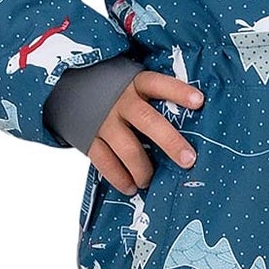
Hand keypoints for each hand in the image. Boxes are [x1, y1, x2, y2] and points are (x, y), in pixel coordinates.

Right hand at [88, 71, 204, 193]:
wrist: (68, 86)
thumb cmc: (113, 88)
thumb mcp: (131, 82)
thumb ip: (153, 96)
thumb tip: (191, 121)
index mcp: (135, 84)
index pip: (159, 84)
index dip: (178, 92)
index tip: (199, 101)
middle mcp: (120, 101)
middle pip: (148, 121)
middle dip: (170, 142)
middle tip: (188, 160)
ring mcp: (103, 120)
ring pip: (127, 148)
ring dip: (142, 169)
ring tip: (149, 181)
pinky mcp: (87, 137)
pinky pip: (104, 161)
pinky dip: (119, 177)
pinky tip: (131, 187)